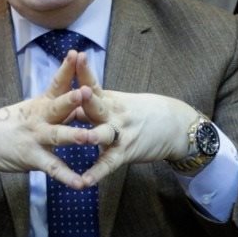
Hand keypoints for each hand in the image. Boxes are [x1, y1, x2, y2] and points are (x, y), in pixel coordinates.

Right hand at [0, 50, 93, 186]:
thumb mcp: (30, 108)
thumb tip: (78, 93)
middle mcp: (39, 118)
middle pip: (58, 106)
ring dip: (75, 136)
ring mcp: (35, 138)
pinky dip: (67, 177)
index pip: (56, 83)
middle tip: (87, 91)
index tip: (77, 53)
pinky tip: (81, 183)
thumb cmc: (8, 123)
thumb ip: (55, 103)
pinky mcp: (32, 158)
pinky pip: (52, 168)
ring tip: (91, 137)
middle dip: (73, 99)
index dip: (66, 69)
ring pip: (57, 136)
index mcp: (41, 103)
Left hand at [65, 52, 198, 186]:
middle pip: (97, 105)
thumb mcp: (115, 102)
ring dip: (93, 135)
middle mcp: (113, 114)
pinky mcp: (125, 152)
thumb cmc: (137, 112)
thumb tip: (64, 101)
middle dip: (86, 98)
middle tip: (78, 91)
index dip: (84, 70)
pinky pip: (109, 163)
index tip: (75, 55)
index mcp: (108, 99)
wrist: (173, 124)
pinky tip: (84, 181)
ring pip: (104, 133)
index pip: (93, 82)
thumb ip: (90, 104)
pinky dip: (97, 173)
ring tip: (82, 137)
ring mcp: (120, 133)